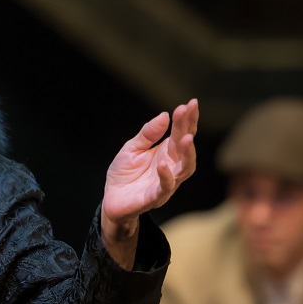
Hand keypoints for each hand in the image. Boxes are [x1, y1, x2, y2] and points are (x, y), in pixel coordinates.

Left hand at [101, 98, 198, 228]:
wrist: (112, 200)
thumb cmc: (124, 174)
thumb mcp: (132, 148)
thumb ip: (147, 134)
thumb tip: (164, 115)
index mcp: (166, 152)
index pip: (181, 133)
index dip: (187, 119)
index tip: (190, 103)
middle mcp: (171, 166)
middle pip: (185, 147)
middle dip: (189, 128)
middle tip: (188, 111)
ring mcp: (166, 182)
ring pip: (185, 169)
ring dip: (187, 153)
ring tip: (186, 137)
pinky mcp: (155, 196)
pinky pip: (165, 187)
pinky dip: (166, 176)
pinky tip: (163, 164)